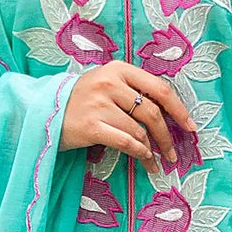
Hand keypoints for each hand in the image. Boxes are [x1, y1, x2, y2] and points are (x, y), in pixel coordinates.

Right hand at [61, 61, 195, 168]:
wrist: (42, 112)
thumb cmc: (81, 101)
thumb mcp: (106, 85)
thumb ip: (133, 92)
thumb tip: (167, 114)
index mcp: (118, 69)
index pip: (159, 89)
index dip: (179, 110)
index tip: (190, 127)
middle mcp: (109, 83)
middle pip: (152, 112)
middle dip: (167, 136)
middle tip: (173, 154)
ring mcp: (99, 104)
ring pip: (139, 130)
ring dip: (152, 150)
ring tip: (156, 162)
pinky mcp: (90, 126)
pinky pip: (126, 142)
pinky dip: (140, 154)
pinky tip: (144, 161)